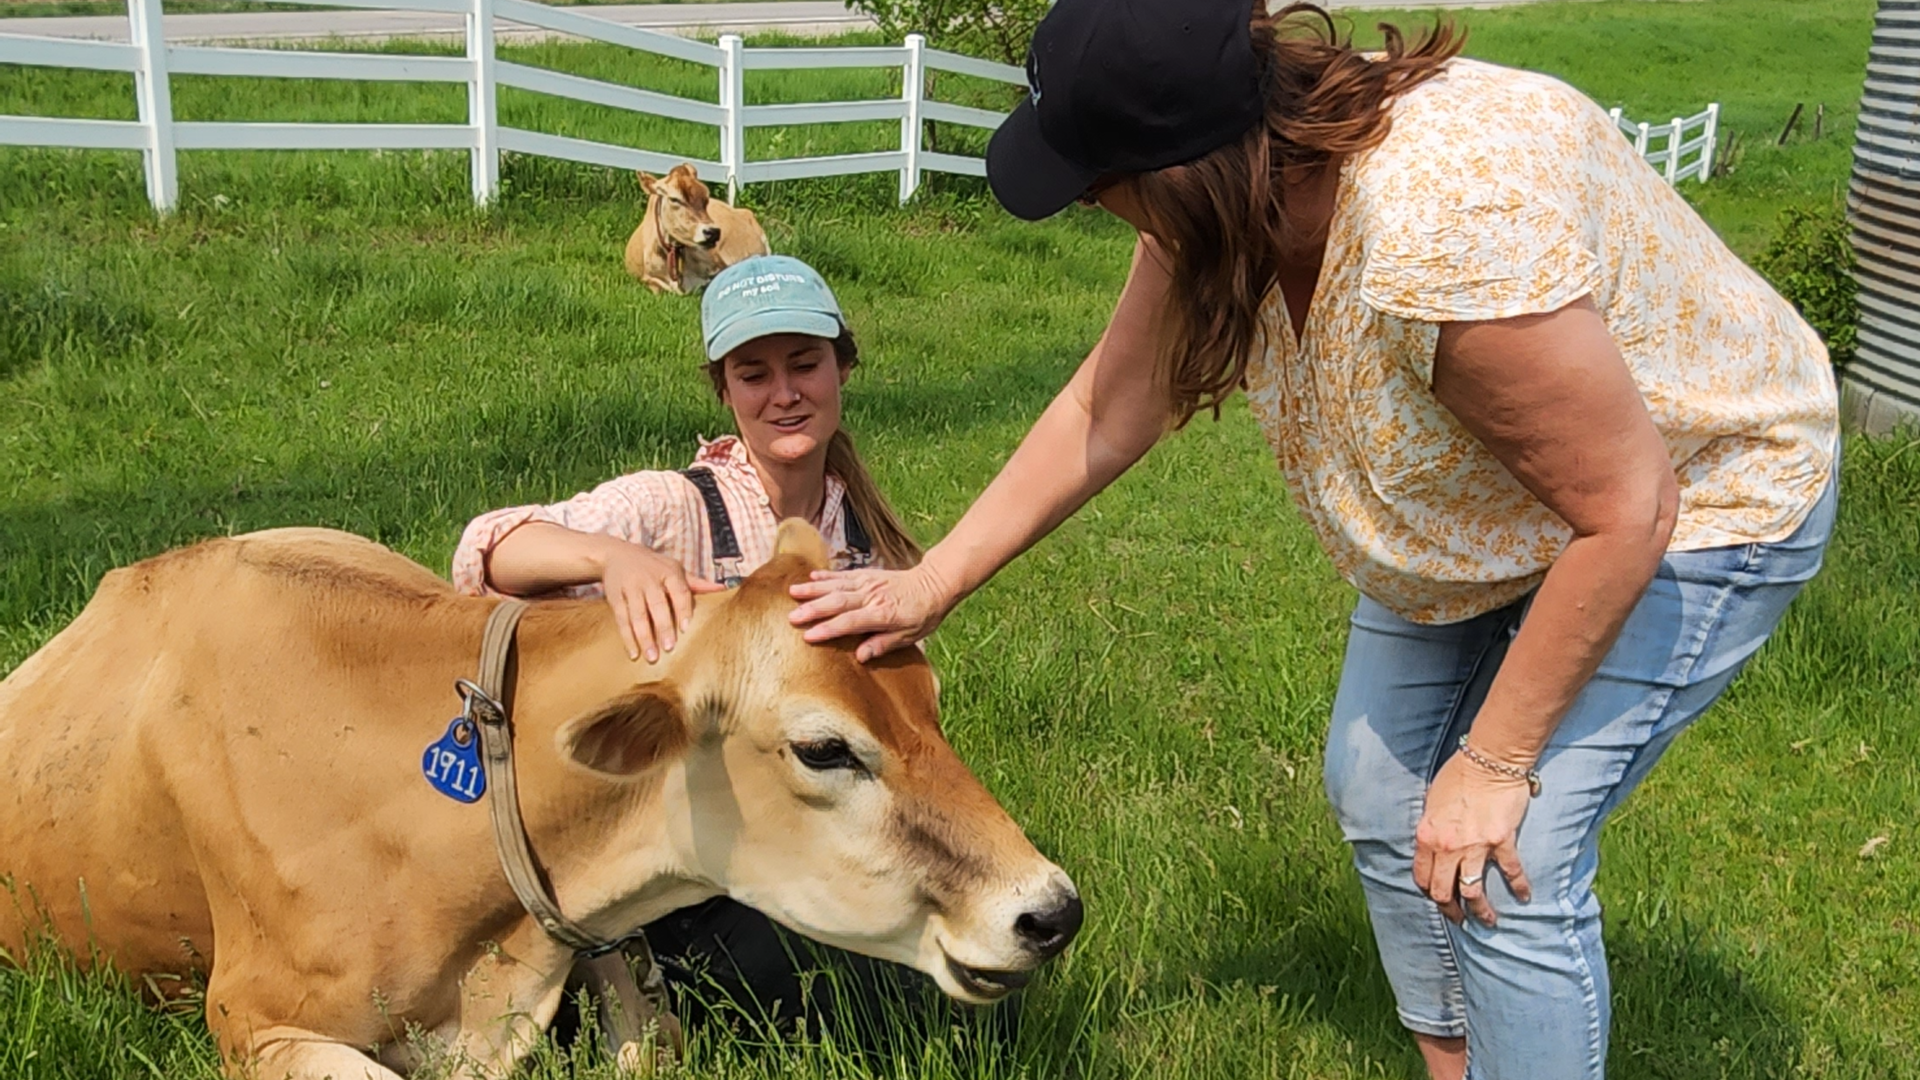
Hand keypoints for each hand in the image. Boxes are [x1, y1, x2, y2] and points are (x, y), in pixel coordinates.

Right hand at [598, 541, 725, 662]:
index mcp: (669, 572)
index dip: (683, 609)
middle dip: (663, 626)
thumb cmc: (653, 566)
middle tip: (669, 648)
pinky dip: (627, 637)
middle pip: (657, 604)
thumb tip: (723, 588)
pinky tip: (633, 653)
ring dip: (644, 637)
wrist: (616, 554)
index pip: (680, 591)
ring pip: (637, 615)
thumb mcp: (674, 568)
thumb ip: (696, 583)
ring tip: (651, 656)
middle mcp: (649, 579)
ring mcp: (631, 588)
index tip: (686, 628)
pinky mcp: (615, 597)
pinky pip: (621, 619)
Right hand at [787, 563, 957, 661]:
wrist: (935, 584)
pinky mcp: (868, 574)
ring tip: (792, 592)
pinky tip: (811, 576)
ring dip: (813, 589)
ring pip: (836, 585)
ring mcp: (869, 583)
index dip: (829, 630)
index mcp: (882, 614)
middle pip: (838, 602)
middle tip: (791, 617)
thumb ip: (884, 644)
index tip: (808, 636)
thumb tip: (860, 656)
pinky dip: (827, 576)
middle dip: (813, 609)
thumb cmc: (923, 615)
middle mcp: (872, 596)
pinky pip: (844, 575)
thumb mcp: (910, 637)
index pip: (850, 622)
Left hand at [1413, 752, 1534, 925]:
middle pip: (1443, 891)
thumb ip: (1432, 826)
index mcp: (1426, 836)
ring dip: (1481, 911)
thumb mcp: (1432, 801)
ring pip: (1473, 892)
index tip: (1438, 900)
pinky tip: (1525, 897)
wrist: (1489, 761)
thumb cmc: (1458, 775)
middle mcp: (1447, 846)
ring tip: (1488, 921)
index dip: (1429, 893)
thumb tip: (1432, 842)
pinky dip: (1519, 887)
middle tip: (1460, 919)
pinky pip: (1510, 872)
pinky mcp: (1501, 842)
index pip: (1421, 876)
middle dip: (1451, 910)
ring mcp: (1475, 846)